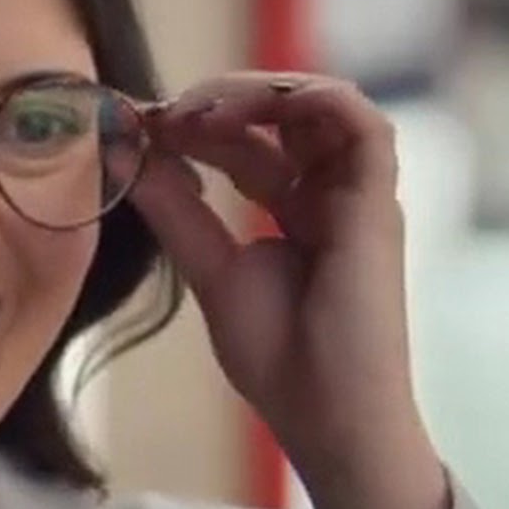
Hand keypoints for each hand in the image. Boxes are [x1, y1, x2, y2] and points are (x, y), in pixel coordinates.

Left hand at [127, 71, 450, 508]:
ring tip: (195, 114)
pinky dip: (307, 100)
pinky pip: (360, 121)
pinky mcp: (378, 203)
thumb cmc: (281, 361)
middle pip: (280, 114)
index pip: (246, 142)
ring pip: (322, 103)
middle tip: (158, 115)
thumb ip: (177, 212)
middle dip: (216, 101)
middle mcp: (331, 194)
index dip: (192, 125)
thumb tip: (129, 157)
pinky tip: (244, 115)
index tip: (135, 126)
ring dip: (257, 93)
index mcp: (295, 210)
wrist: (327, 416)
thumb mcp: (210, 271)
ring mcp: (358, 195)